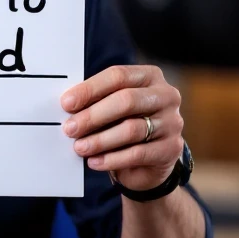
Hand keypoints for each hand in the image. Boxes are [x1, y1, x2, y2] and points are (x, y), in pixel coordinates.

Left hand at [60, 65, 183, 191]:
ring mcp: (172, 122)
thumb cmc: (124, 123)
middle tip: (70, 128)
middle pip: (126, 101)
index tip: (66, 103)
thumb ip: (96, 100)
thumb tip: (67, 105)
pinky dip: (112, 159)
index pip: (118, 76)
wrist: (148, 160)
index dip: (90, 89)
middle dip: (93, 115)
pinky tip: (94, 162)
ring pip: (131, 129)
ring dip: (100, 140)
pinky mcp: (171, 149)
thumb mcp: (112, 107)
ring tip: (79, 147)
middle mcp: (166, 96)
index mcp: (149, 76)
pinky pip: (138, 154)